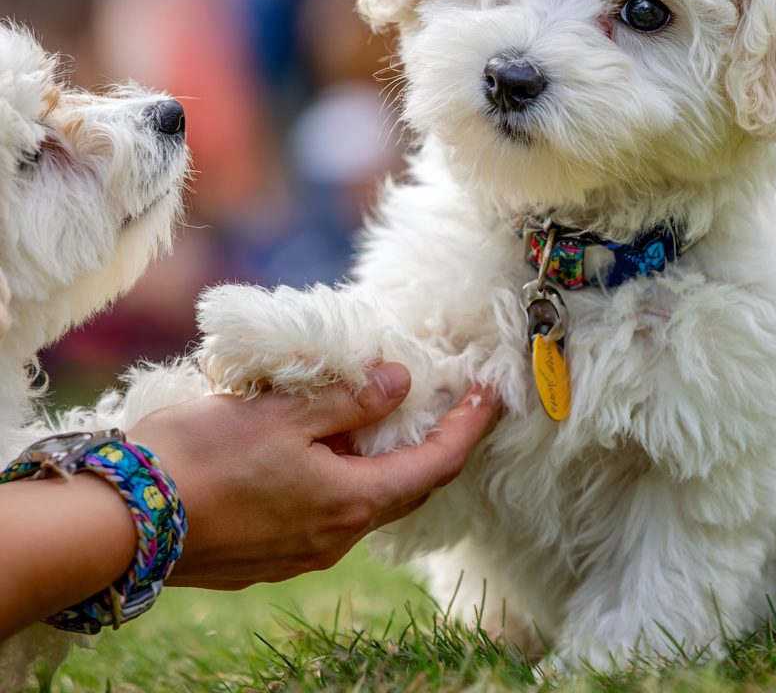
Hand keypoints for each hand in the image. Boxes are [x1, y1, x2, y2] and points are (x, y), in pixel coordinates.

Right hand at [128, 364, 499, 589]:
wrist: (121, 524)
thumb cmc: (203, 461)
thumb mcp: (284, 415)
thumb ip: (349, 400)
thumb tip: (400, 383)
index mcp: (350, 501)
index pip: (436, 465)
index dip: (469, 428)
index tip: (492, 396)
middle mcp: (335, 536)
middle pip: (405, 487)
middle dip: (431, 444)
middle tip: (445, 402)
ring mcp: (301, 552)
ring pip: (362, 499)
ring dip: (379, 459)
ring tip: (379, 414)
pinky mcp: (270, 554)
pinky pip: (326, 510)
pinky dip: (342, 474)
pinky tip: (323, 446)